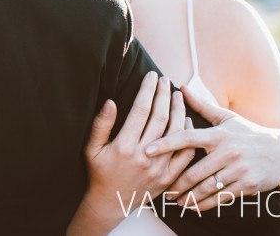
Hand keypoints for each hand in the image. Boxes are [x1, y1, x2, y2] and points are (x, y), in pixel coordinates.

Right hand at [83, 72, 196, 218]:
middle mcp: (144, 156)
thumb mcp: (91, 148)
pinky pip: (185, 154)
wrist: (110, 203)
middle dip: (163, 95)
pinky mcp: (169, 178)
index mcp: (124, 146)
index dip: (147, 90)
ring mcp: (159, 168)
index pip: (140, 110)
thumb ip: (101, 125)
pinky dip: (188, 136)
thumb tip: (110, 101)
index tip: (150, 76)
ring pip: (175, 133)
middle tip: (165, 79)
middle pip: (160, 118)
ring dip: (178, 110)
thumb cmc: (98, 172)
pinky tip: (187, 121)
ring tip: (177, 94)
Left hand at [143, 85, 279, 211]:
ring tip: (175, 201)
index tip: (147, 150)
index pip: (187, 138)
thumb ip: (201, 105)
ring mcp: (238, 170)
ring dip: (189, 196)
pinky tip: (194, 207)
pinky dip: (206, 204)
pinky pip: (222, 197)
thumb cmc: (249, 133)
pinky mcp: (247, 185)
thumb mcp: (227, 118)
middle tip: (161, 190)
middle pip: (195, 170)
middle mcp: (227, 152)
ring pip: (207, 187)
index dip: (166, 144)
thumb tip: (181, 87)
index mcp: (218, 134)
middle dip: (176, 183)